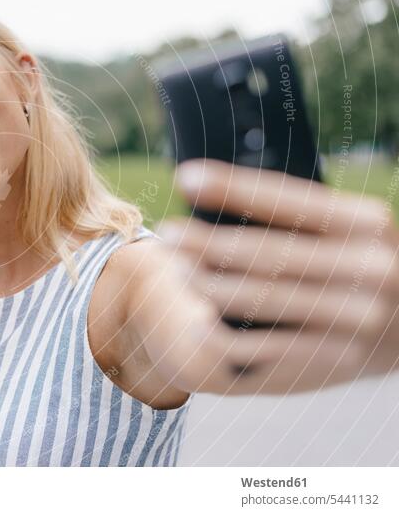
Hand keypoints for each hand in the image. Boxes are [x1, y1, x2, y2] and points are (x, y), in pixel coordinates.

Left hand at [150, 158, 398, 392]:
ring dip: (211, 286)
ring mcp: (355, 319)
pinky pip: (272, 349)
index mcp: (364, 223)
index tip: (186, 177)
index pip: (289, 200)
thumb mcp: (348, 230)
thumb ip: (296, 215)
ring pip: (266, 300)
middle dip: (211, 242)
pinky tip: (194, 326)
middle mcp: (367, 269)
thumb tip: (215, 193)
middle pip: (271, 253)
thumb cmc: (358, 261)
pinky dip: (229, 338)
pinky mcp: (337, 359)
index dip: (234, 187)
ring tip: (175, 271)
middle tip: (168, 232)